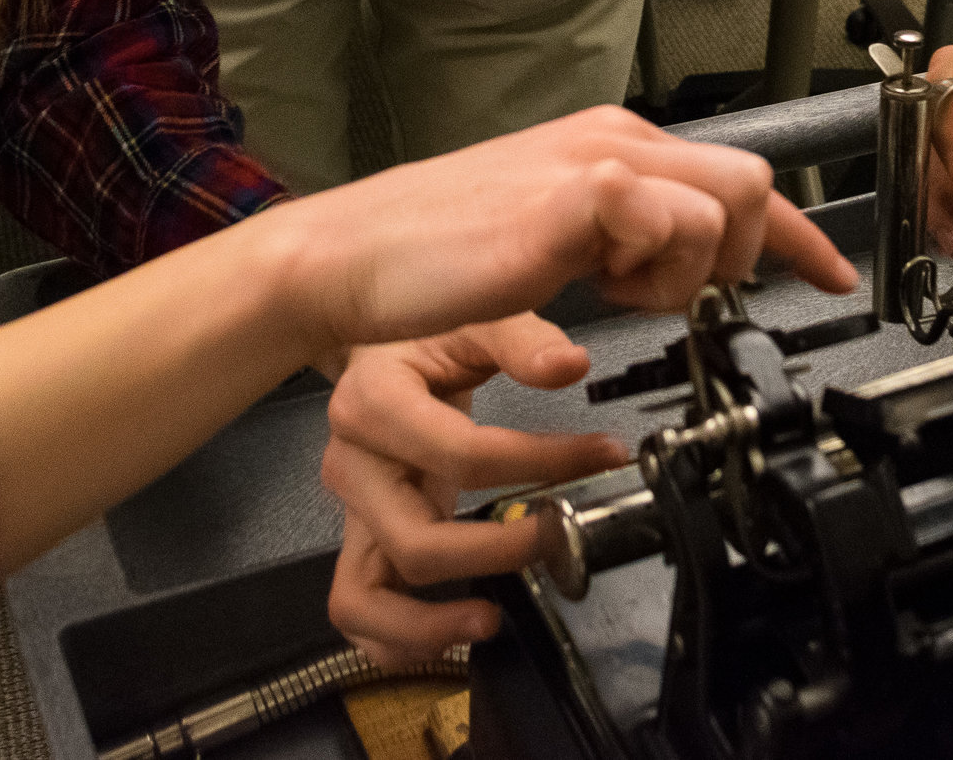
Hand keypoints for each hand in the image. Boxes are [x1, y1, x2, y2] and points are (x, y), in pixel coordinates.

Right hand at [288, 105, 857, 352]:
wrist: (350, 259)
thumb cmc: (431, 258)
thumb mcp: (550, 240)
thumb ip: (616, 241)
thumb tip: (671, 267)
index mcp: (609, 146)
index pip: (737, 176)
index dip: (798, 235)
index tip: (832, 277)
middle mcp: (611, 141)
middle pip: (752, 180)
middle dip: (745, 254)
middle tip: (685, 299)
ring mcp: (596, 162)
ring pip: (724, 207)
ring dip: (689, 272)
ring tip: (618, 295)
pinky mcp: (577, 194)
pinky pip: (671, 225)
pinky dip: (653, 272)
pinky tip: (596, 288)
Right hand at [321, 315, 629, 661]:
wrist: (371, 345)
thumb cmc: (422, 331)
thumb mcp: (474, 316)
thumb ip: (522, 340)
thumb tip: (570, 365)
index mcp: (373, 404)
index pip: (462, 454)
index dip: (541, 463)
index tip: (600, 455)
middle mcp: (352, 465)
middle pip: (412, 541)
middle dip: (492, 554)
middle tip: (553, 538)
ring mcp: (352, 510)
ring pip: (362, 598)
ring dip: (425, 626)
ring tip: (488, 619)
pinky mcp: (362, 538)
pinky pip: (361, 607)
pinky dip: (399, 636)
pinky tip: (453, 629)